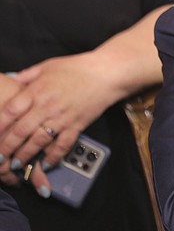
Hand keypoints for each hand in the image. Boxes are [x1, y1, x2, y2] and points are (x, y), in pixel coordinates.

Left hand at [0, 53, 119, 185]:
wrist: (106, 73)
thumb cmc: (77, 67)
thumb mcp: (48, 66)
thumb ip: (27, 75)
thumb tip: (10, 79)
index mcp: (37, 90)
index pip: (10, 111)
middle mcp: (47, 106)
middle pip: (21, 130)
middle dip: (7, 146)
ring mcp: (62, 118)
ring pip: (38, 141)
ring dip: (25, 155)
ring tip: (16, 164)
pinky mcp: (77, 126)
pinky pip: (62, 145)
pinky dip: (53, 156)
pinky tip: (45, 164)